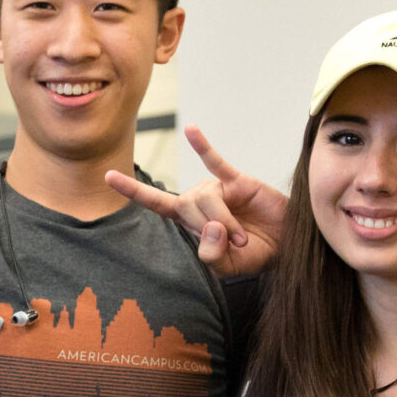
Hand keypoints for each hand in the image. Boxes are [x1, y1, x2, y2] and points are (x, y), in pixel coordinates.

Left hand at [105, 126, 286, 274]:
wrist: (287, 244)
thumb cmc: (256, 254)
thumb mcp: (229, 267)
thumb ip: (212, 256)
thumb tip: (210, 227)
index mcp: (190, 221)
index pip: (157, 203)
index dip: (134, 190)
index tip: (108, 175)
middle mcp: (199, 201)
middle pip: (186, 206)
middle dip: (210, 228)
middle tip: (238, 244)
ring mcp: (218, 189)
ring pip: (206, 197)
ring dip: (225, 219)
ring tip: (244, 236)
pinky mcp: (238, 181)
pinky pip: (216, 161)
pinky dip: (202, 146)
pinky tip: (190, 129)